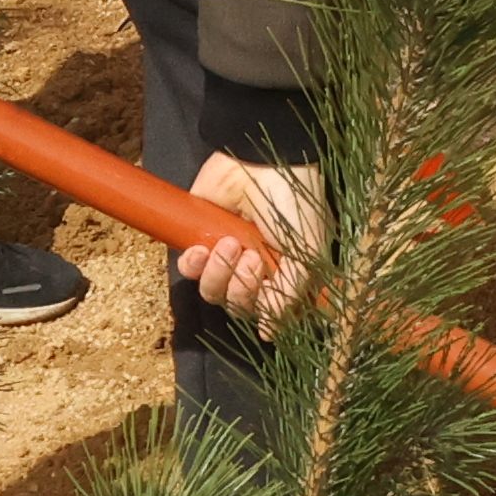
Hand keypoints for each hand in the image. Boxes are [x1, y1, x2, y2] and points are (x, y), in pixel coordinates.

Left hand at [177, 157, 323, 324]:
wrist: (261, 162)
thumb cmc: (295, 204)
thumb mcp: (306, 253)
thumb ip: (289, 295)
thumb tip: (270, 333)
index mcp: (286, 274)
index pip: (271, 314)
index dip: (267, 314)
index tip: (270, 298)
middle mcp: (256, 270)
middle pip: (239, 307)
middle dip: (242, 289)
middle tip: (251, 259)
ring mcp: (228, 256)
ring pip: (213, 292)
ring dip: (219, 274)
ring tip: (230, 244)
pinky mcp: (200, 240)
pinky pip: (189, 271)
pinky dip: (193, 264)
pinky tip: (202, 248)